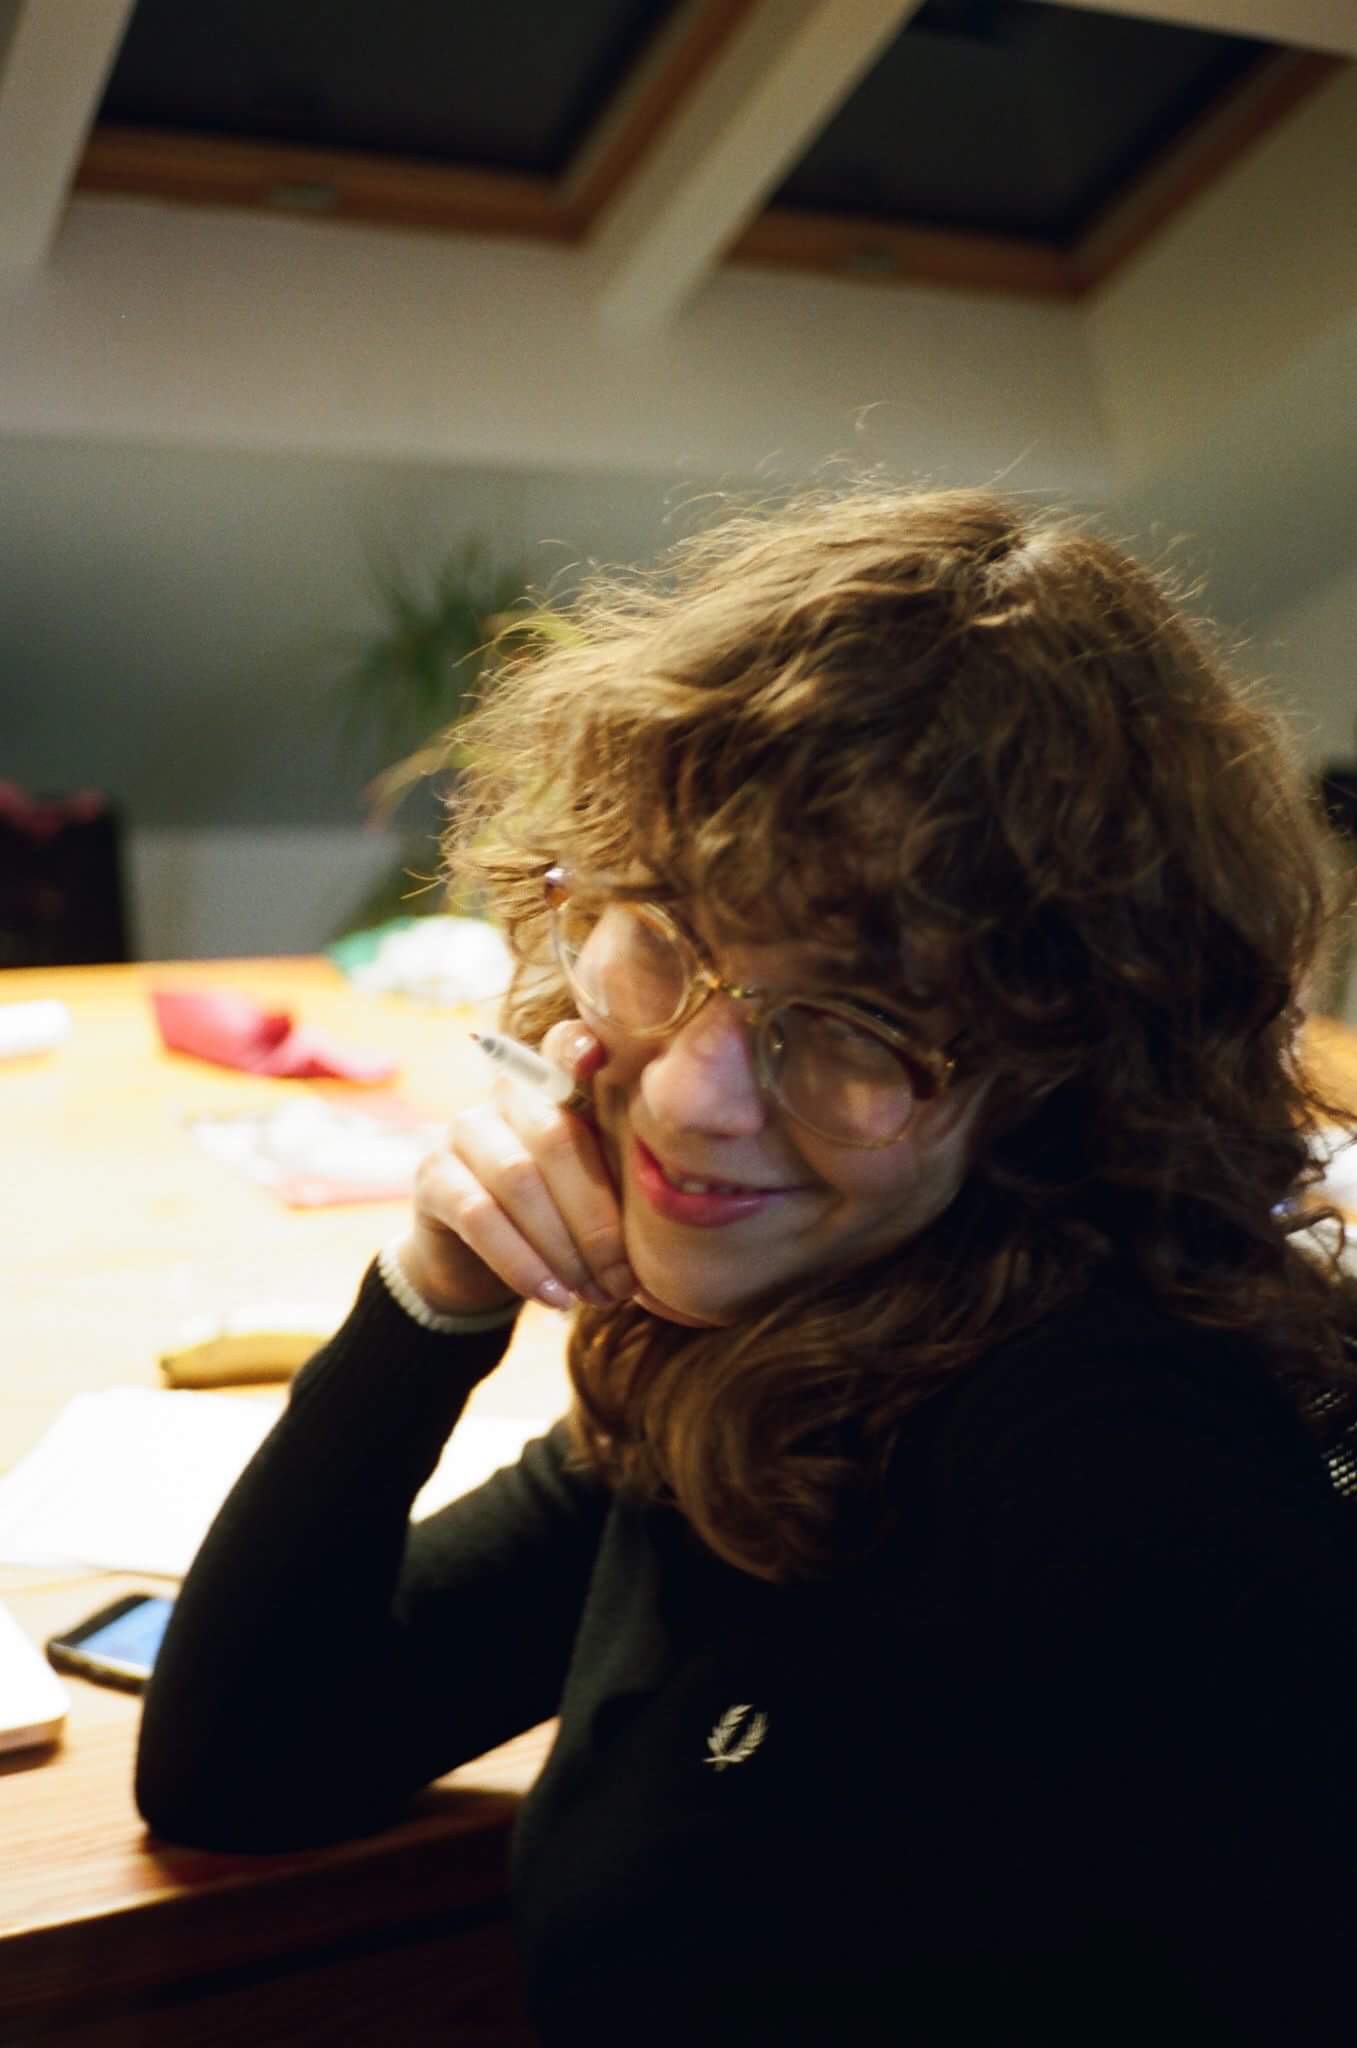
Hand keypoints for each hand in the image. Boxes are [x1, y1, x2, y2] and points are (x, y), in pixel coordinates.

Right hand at [392, 1022, 634, 1316]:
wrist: (478, 1266)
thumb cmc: (562, 1220)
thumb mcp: (597, 1191)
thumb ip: (623, 1172)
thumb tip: (686, 1194)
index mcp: (556, 1087)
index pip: (562, 1048)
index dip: (576, 1049)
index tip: (598, 1059)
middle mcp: (505, 1097)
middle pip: (556, 1136)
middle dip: (598, 1217)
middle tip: (625, 1279)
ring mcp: (464, 1131)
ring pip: (519, 1178)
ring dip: (564, 1246)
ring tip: (595, 1295)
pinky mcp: (432, 1178)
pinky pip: (479, 1216)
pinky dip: (522, 1262)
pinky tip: (553, 1296)